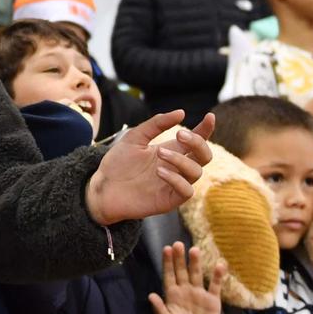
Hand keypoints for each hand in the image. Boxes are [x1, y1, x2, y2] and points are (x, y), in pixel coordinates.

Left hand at [84, 112, 215, 224]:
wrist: (103, 188)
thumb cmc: (118, 163)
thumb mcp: (135, 137)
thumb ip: (156, 124)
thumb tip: (181, 112)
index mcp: (172, 150)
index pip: (197, 140)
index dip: (206, 129)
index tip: (209, 117)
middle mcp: (177, 167)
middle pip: (204, 155)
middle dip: (198, 142)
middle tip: (180, 134)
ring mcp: (175, 184)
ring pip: (196, 172)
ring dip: (181, 160)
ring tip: (159, 152)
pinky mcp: (170, 200)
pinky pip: (186, 191)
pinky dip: (176, 179)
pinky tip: (159, 171)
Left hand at [148, 242, 224, 313]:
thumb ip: (160, 309)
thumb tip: (150, 295)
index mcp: (173, 294)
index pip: (169, 275)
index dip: (168, 263)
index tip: (166, 249)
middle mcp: (186, 290)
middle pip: (182, 271)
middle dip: (180, 258)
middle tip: (178, 244)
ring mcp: (199, 293)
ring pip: (197, 274)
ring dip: (196, 263)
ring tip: (194, 250)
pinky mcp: (213, 299)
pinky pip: (215, 285)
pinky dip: (218, 276)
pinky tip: (219, 264)